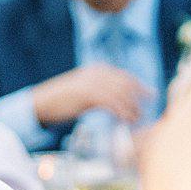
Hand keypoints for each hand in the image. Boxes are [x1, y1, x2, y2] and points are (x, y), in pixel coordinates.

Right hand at [31, 65, 151, 126]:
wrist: (40, 104)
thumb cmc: (61, 101)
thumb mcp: (83, 92)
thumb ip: (100, 92)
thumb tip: (117, 101)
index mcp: (96, 70)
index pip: (123, 76)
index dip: (138, 86)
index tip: (150, 94)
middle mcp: (95, 73)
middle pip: (125, 83)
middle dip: (139, 96)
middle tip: (146, 108)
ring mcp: (91, 82)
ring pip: (120, 93)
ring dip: (131, 107)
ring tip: (136, 118)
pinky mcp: (87, 94)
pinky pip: (111, 102)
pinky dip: (121, 111)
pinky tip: (125, 119)